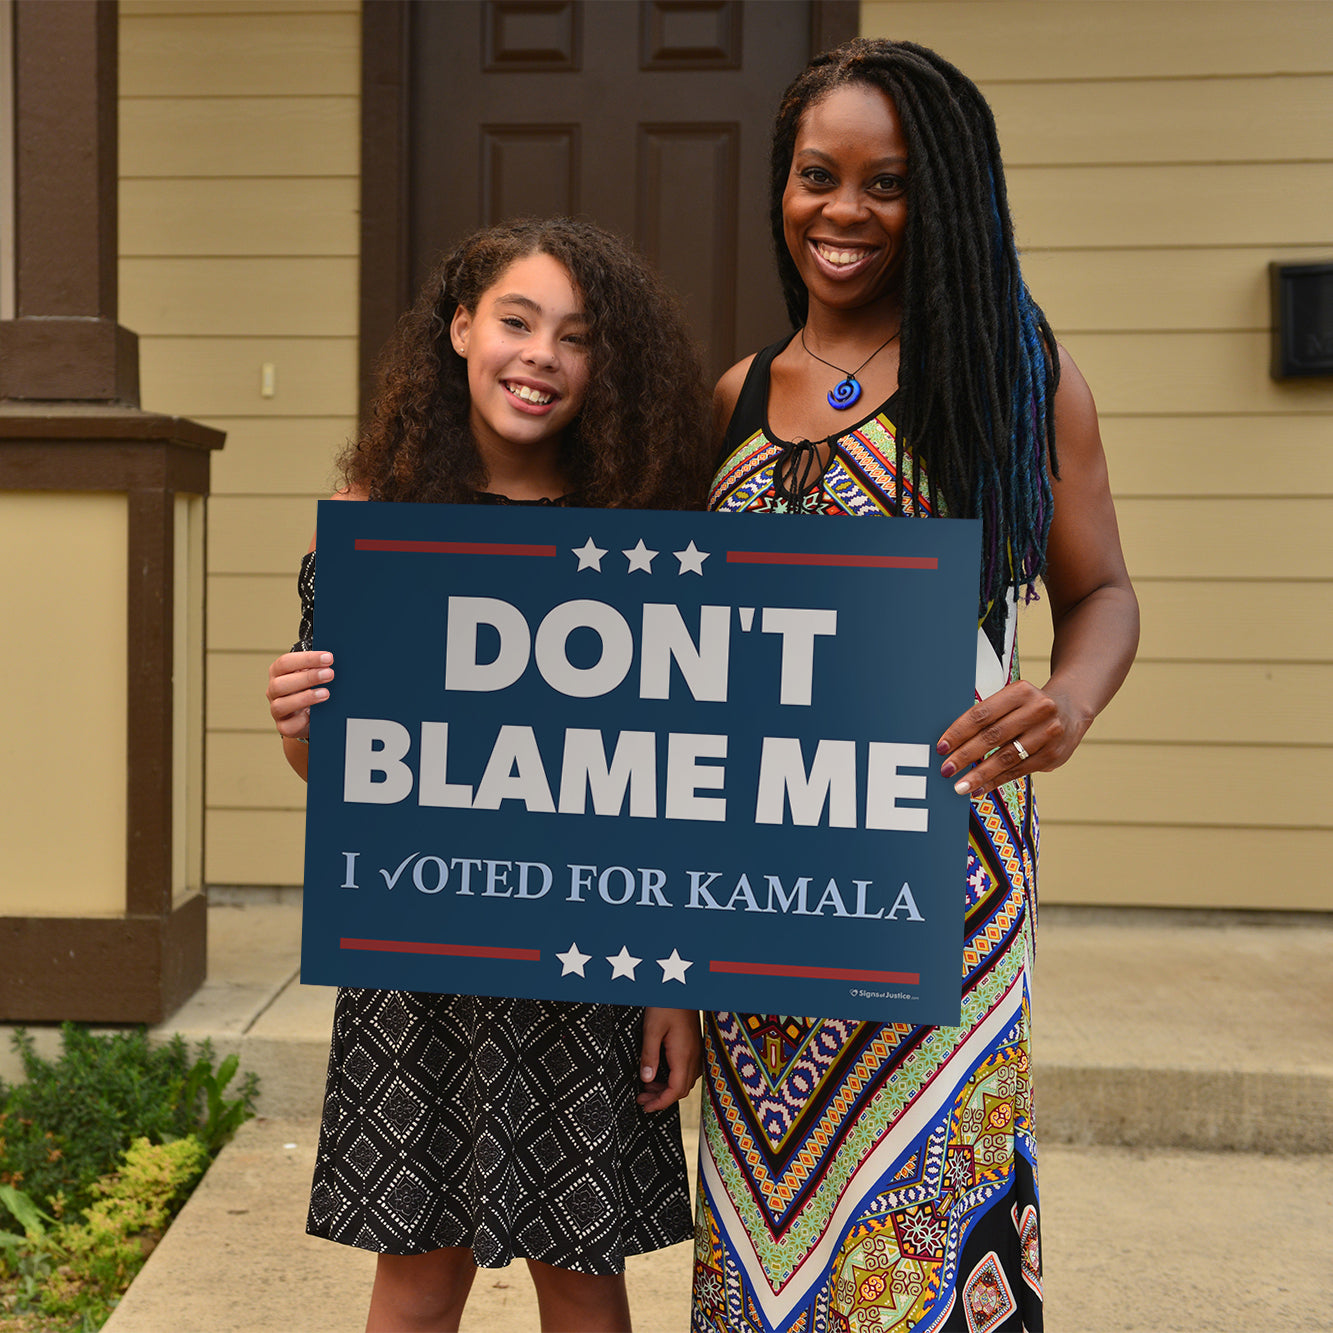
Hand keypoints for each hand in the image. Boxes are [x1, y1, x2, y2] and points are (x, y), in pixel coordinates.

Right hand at [266, 649, 334, 740]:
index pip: (285, 662)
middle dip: (307, 678)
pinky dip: (302, 719)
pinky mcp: (283, 726)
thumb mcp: (312, 674)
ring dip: (305, 698)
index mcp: (278, 672)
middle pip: (280, 684)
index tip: (329, 658)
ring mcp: (276, 710)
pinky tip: (315, 713)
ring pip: (280, 705)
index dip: (307, 659)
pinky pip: (287, 726)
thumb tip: (333, 660)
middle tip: (330, 674)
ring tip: (326, 693)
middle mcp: (273, 690)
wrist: (308, 715)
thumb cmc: (311, 687)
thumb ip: (318, 666)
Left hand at [637, 1007, 701, 1112]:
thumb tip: (646, 1079)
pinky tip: (660, 1073)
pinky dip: (673, 1078)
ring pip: (685, 1081)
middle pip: (681, 1089)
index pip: (676, 1091)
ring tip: (647, 1086)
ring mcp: (696, 1051)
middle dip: (661, 1098)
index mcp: (683, 1055)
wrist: (683, 988)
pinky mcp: (694, 1046)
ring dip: (667, 1088)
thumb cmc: (667, 1004)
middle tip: (642, 1098)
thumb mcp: (651, 1029)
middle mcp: (693, 1056)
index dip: (660, 1103)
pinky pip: (687, 1071)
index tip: (645, 1106)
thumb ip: (649, 1055)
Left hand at [936, 678, 1081, 797]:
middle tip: (946, 770)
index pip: (982, 714)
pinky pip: (1019, 770)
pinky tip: (981, 787)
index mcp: (1020, 691)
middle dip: (965, 756)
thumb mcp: (1011, 700)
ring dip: (980, 774)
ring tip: (960, 786)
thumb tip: (952, 744)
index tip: (942, 747)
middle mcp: (1038, 710)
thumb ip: (987, 717)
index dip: (959, 732)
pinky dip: (997, 781)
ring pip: (1006, 757)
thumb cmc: (1028, 706)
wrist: (1070, 709)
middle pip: (993, 736)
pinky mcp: (1053, 754)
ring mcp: (1048, 733)